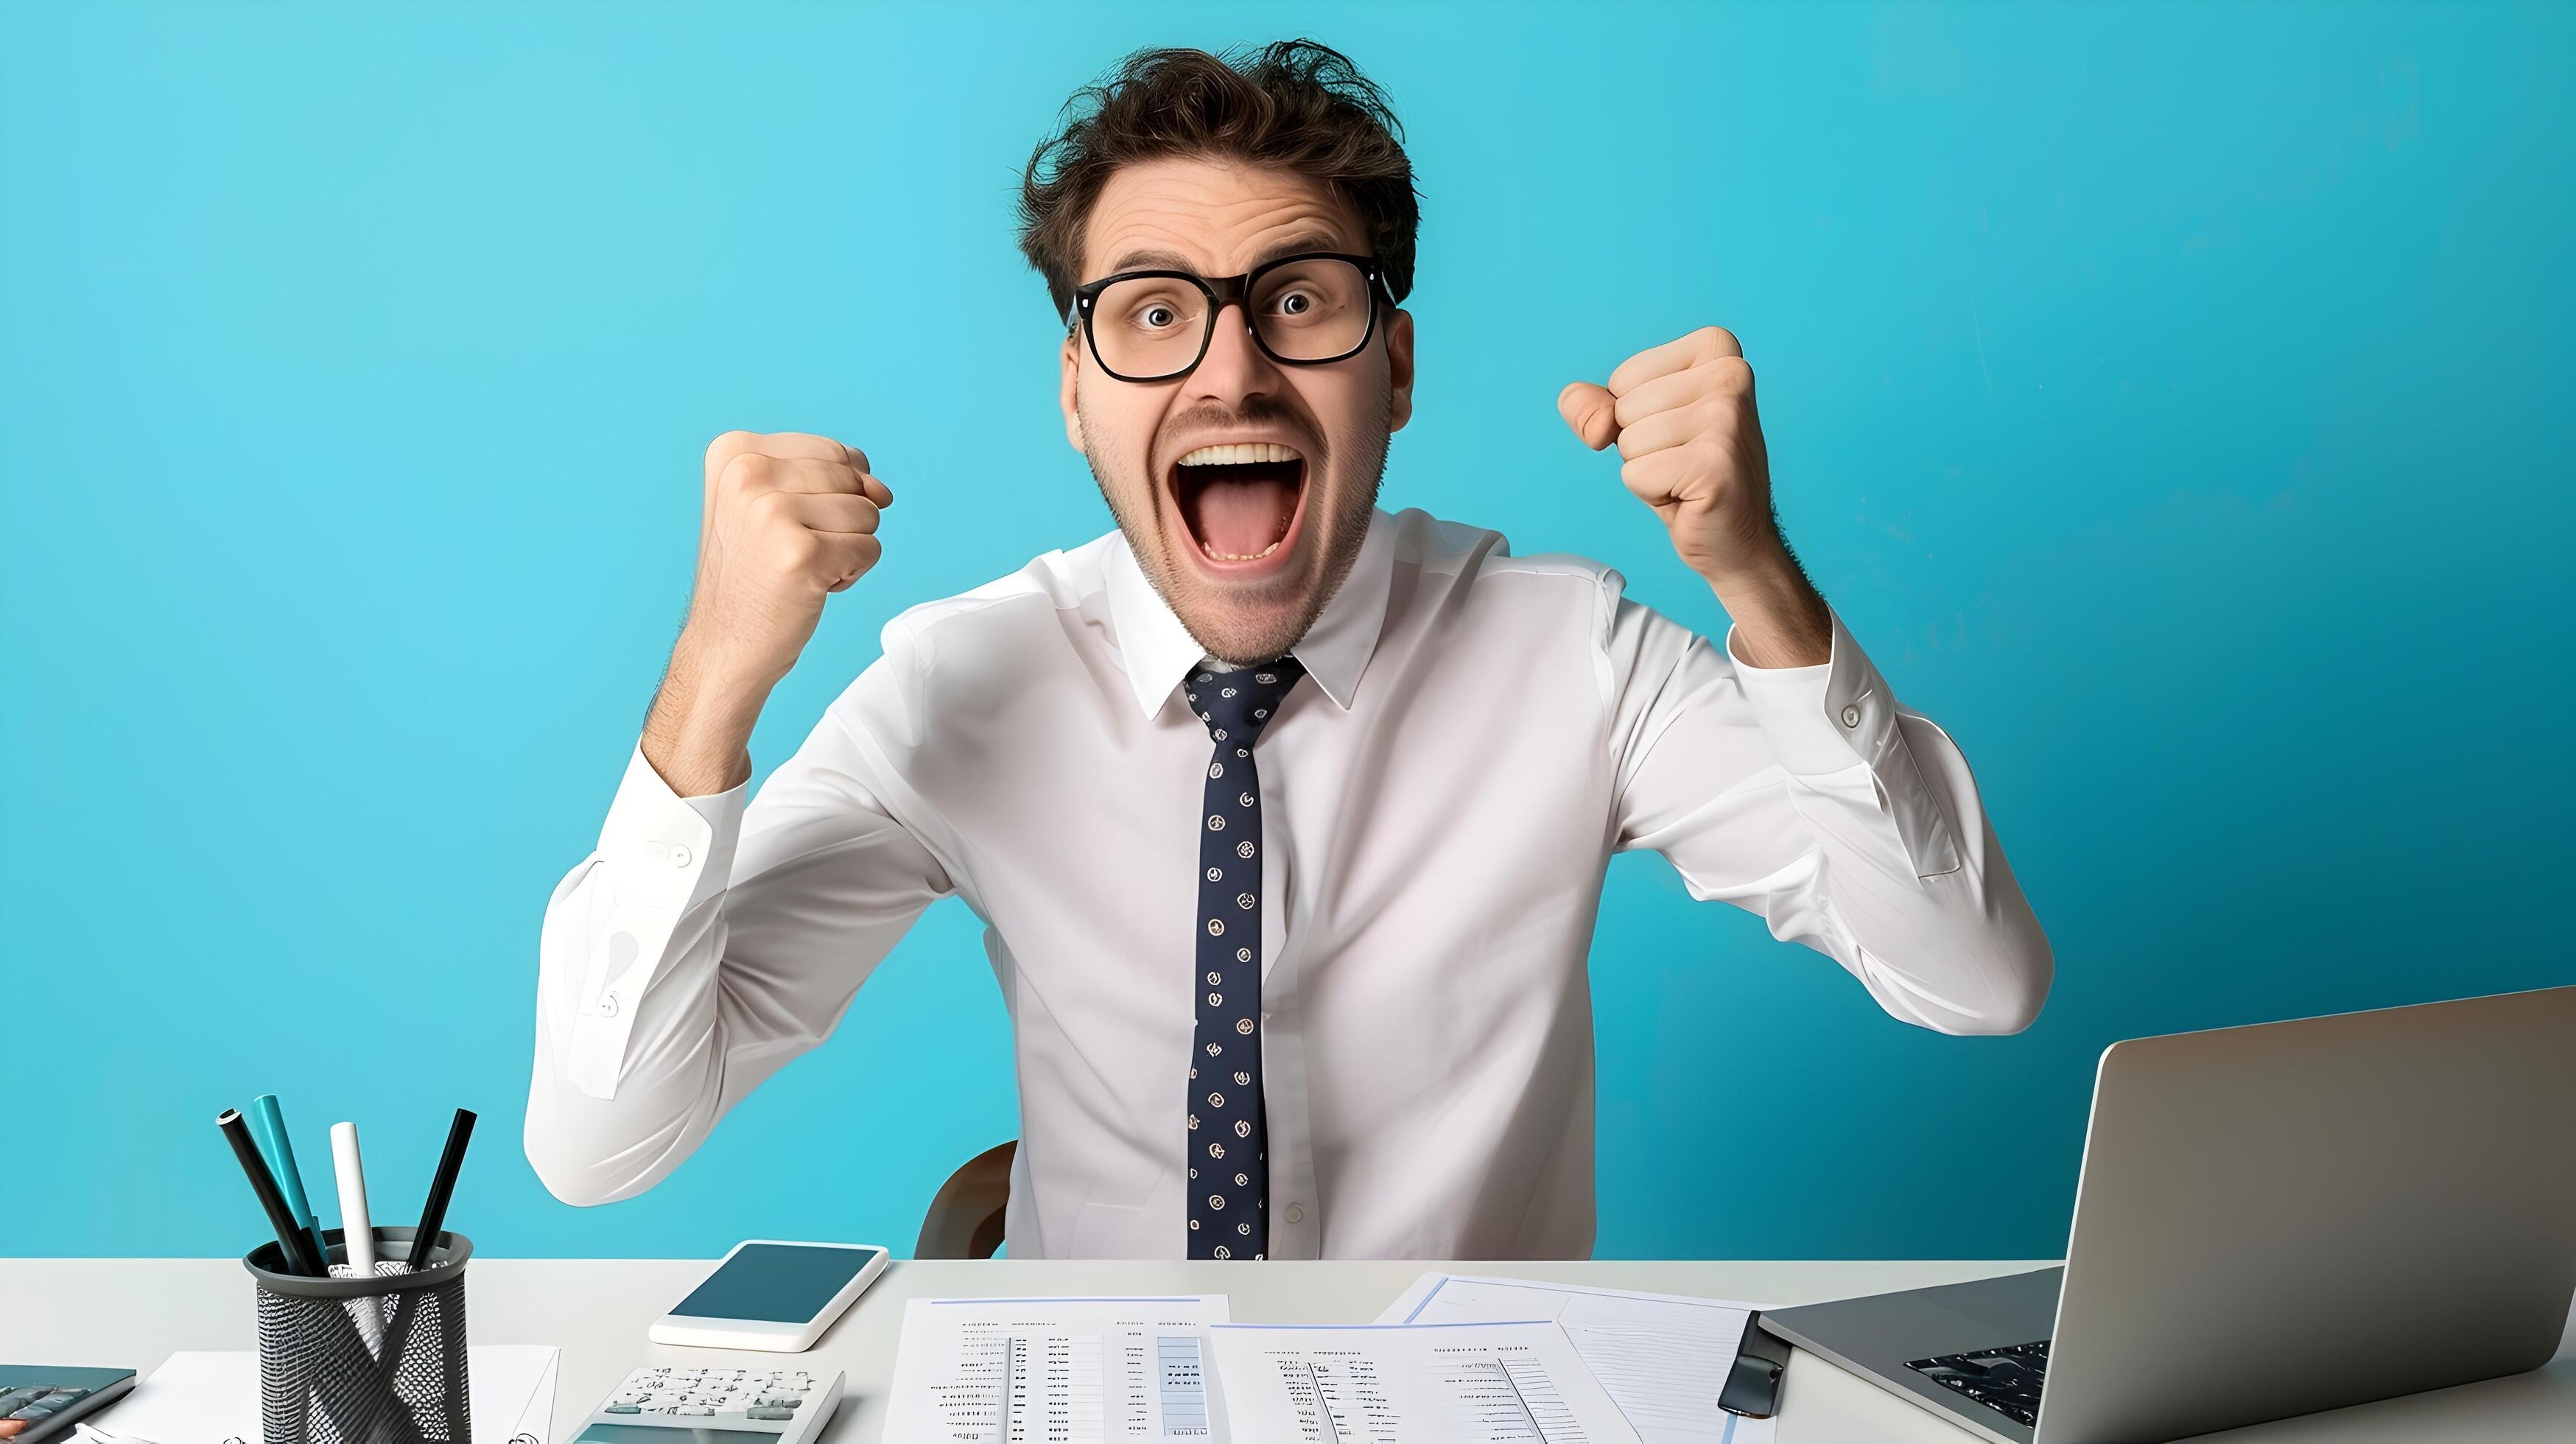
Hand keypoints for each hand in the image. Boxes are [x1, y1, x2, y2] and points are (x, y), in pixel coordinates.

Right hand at [681, 430, 893, 688]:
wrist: (723, 644)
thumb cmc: (753, 576)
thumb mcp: (771, 505)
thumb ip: (829, 478)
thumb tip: (882, 490)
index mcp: (736, 452)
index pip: (833, 452)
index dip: (833, 495)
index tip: (786, 526)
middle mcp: (748, 474)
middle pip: (853, 480)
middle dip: (841, 523)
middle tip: (791, 552)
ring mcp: (772, 513)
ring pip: (867, 513)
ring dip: (847, 549)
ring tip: (799, 569)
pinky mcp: (801, 553)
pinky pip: (870, 549)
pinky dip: (852, 574)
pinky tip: (809, 586)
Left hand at [1559, 327, 1828, 666]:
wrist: (1735, 537)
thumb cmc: (1686, 473)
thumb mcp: (1633, 423)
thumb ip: (1592, 405)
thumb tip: (1594, 422)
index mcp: (1717, 346)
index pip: (1624, 377)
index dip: (1635, 415)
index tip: (1678, 433)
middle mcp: (1731, 373)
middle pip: (1624, 407)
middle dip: (1641, 444)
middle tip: (1684, 460)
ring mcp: (1727, 417)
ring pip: (1628, 440)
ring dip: (1647, 469)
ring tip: (1686, 476)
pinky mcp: (1715, 462)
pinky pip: (1636, 474)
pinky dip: (1652, 493)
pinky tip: (1689, 495)